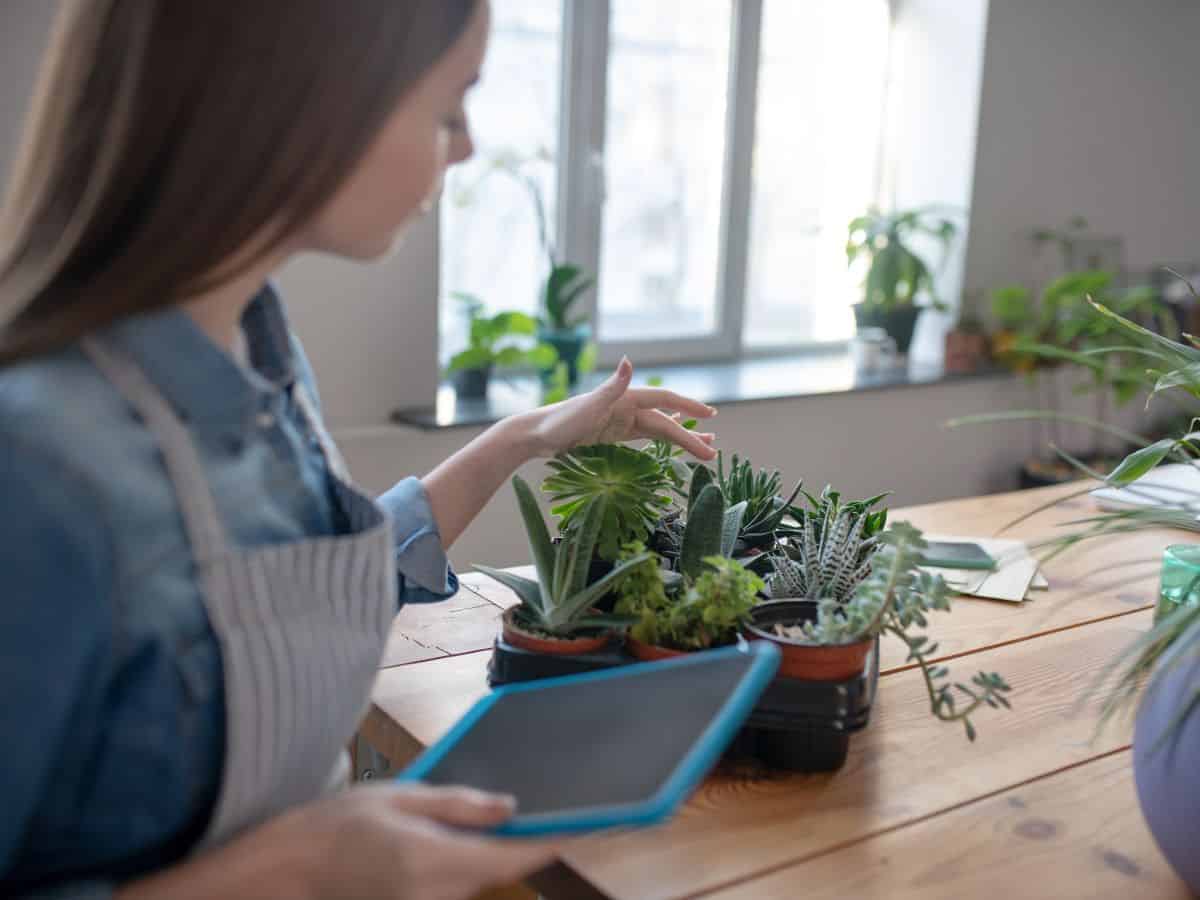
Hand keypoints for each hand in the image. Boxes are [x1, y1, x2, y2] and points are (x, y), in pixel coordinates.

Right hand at [302, 783, 559, 899]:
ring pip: (474, 882)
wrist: (281, 873)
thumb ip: (458, 805)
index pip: (512, 858)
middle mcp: (435, 896)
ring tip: (441, 822)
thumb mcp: (398, 797)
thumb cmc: (333, 827)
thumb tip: (510, 808)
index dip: (551, 842)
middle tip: (513, 806)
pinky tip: (429, 845)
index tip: (585, 824)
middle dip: (509, 842)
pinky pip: (451, 891)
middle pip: (496, 871)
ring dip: (479, 855)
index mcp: (434, 861)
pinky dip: (455, 869)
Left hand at [522, 357, 717, 458]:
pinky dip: (662, 443)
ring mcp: (620, 422)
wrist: (535, 435)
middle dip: (690, 436)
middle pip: (666, 422)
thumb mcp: (588, 406)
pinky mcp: (613, 436)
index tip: (710, 415)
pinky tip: (674, 447)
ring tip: (707, 448)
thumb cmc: (559, 422)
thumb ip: (611, 387)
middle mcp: (626, 407)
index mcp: (624, 398)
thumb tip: (629, 361)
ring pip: (660, 430)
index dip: (688, 406)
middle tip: (713, 453)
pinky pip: (645, 439)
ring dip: (683, 439)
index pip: (664, 400)